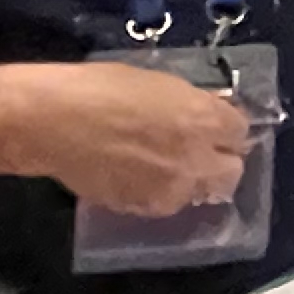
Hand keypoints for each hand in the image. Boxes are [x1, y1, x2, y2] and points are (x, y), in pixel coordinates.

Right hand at [13, 65, 250, 215]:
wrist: (53, 122)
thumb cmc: (101, 88)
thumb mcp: (158, 83)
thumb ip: (191, 104)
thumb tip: (207, 114)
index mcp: (203, 119)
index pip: (240, 131)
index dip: (226, 128)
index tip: (213, 126)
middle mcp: (196, 159)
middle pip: (232, 172)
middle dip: (221, 161)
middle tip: (198, 151)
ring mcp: (172, 190)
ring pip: (199, 192)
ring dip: (190, 180)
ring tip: (160, 164)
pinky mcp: (144, 209)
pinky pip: (165, 203)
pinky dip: (159, 191)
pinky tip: (136, 175)